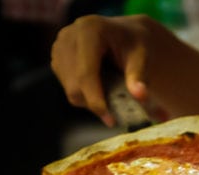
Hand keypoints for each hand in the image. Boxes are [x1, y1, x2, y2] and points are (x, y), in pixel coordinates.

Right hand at [51, 15, 166, 126]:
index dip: (95, 99)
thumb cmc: (134, 45)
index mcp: (89, 30)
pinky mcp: (56, 58)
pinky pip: (67, 87)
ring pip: (70, 90)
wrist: (124, 34)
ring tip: (110, 93)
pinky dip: (84, 95)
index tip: (110, 120)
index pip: (86, 73)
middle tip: (114, 117)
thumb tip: (140, 96)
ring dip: (90, 101)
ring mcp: (59, 47)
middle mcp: (69, 35)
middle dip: (94, 104)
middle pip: (75, 85)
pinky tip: (99, 86)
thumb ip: (139, 76)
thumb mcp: (141, 57)